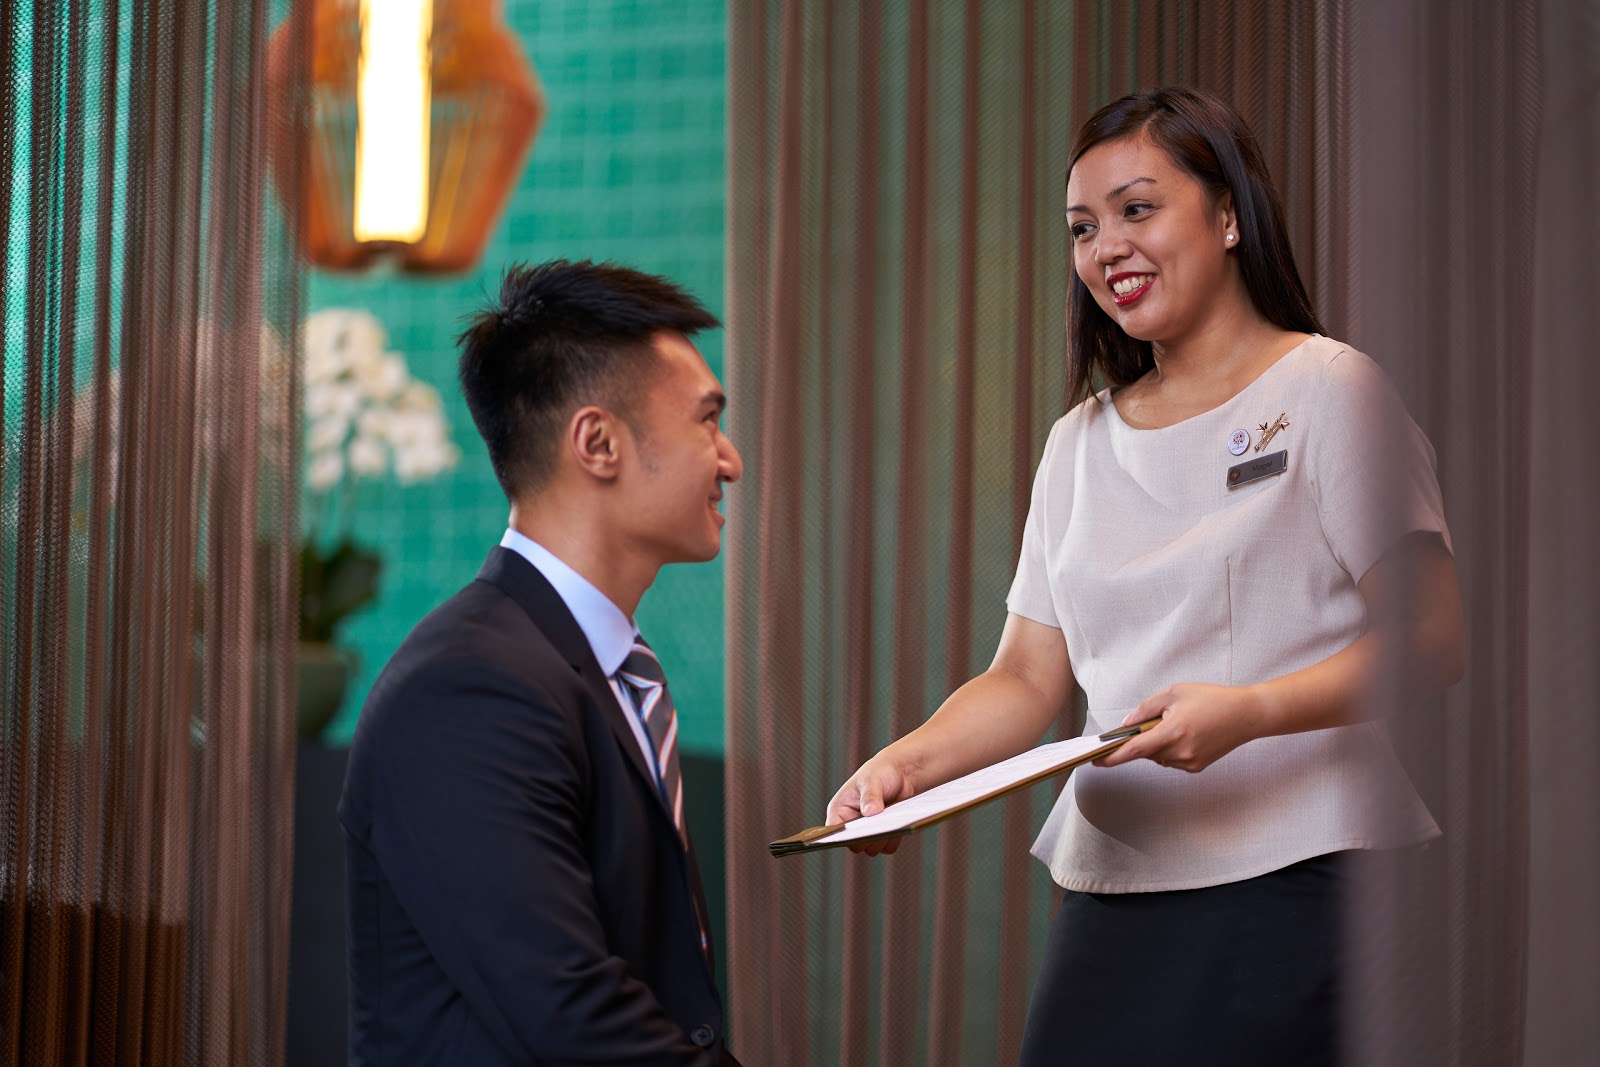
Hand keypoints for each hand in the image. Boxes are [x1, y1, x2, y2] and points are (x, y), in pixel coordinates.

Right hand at [824, 752, 916, 855]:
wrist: (901, 774)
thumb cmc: (879, 772)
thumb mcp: (871, 780)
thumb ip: (869, 796)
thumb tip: (870, 812)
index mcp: (839, 810)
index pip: (834, 831)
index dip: (843, 835)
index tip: (859, 831)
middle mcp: (851, 825)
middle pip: (854, 845)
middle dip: (867, 836)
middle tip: (879, 822)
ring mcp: (867, 832)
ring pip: (871, 849)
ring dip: (882, 838)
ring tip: (889, 817)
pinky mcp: (883, 837)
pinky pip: (887, 847)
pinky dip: (894, 838)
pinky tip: (896, 822)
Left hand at [1094, 682, 1265, 772]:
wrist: (1247, 715)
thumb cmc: (1212, 699)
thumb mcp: (1174, 693)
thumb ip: (1146, 709)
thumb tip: (1126, 726)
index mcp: (1172, 732)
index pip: (1134, 750)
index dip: (1112, 757)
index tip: (1095, 760)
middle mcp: (1180, 752)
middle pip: (1145, 752)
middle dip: (1141, 739)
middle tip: (1153, 720)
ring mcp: (1189, 762)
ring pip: (1158, 756)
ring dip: (1157, 743)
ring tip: (1179, 722)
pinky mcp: (1197, 767)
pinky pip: (1172, 759)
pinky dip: (1170, 748)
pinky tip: (1187, 733)